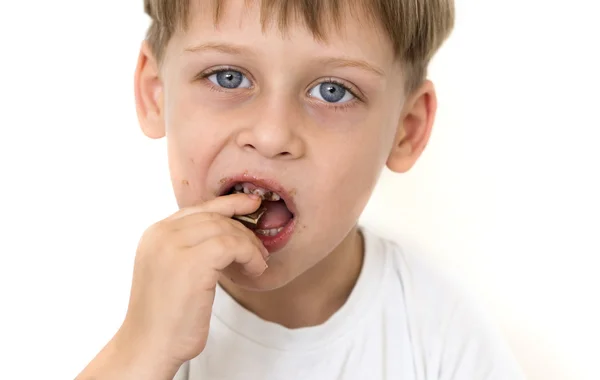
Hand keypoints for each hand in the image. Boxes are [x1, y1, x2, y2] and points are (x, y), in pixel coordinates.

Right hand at [86, 193, 268, 378]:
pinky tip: (254, 270)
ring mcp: (174, 246)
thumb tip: (225, 233)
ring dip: (249, 245)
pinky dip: (250, 255)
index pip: (198, 208)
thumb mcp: (171, 270)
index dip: (228, 203)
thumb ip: (188, 247)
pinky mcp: (192, 263)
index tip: (250, 204)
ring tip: (258, 263)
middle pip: (215, 216)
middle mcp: (161, 234)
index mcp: (154, 234)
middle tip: (259, 249)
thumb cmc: (165, 316)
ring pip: (226, 229)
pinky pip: (233, 245)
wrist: (149, 346)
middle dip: (243, 230)